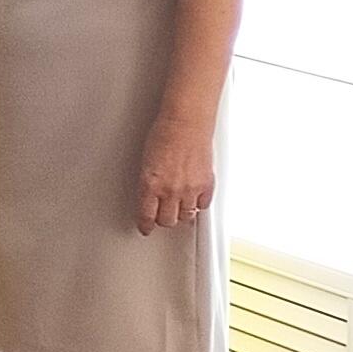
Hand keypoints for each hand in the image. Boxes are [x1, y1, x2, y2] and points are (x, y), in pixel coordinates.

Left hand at [138, 108, 216, 233]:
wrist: (185, 123)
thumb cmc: (164, 134)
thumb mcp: (145, 161)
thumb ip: (150, 182)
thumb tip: (151, 196)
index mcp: (150, 184)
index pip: (146, 216)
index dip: (145, 225)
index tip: (145, 228)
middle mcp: (169, 190)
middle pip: (167, 221)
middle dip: (163, 220)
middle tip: (162, 216)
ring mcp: (190, 189)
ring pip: (186, 216)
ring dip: (181, 214)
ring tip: (179, 208)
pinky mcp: (206, 185)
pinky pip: (203, 205)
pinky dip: (198, 204)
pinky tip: (195, 200)